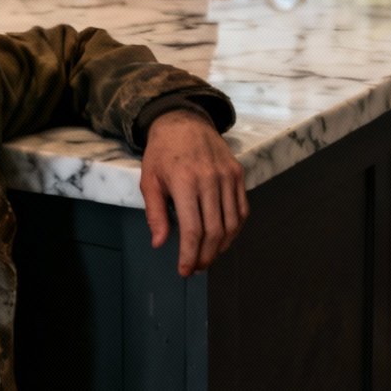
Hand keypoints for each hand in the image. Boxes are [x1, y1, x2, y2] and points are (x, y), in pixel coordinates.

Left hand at [140, 110, 247, 275]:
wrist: (183, 120)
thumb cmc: (162, 152)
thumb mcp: (149, 180)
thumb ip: (155, 213)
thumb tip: (160, 243)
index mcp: (184, 181)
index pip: (193, 229)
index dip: (190, 254)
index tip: (185, 270)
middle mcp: (209, 179)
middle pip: (214, 230)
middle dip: (205, 255)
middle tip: (196, 267)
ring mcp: (227, 176)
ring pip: (231, 223)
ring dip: (221, 246)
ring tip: (208, 256)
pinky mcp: (237, 173)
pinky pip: (241, 209)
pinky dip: (235, 228)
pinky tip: (224, 238)